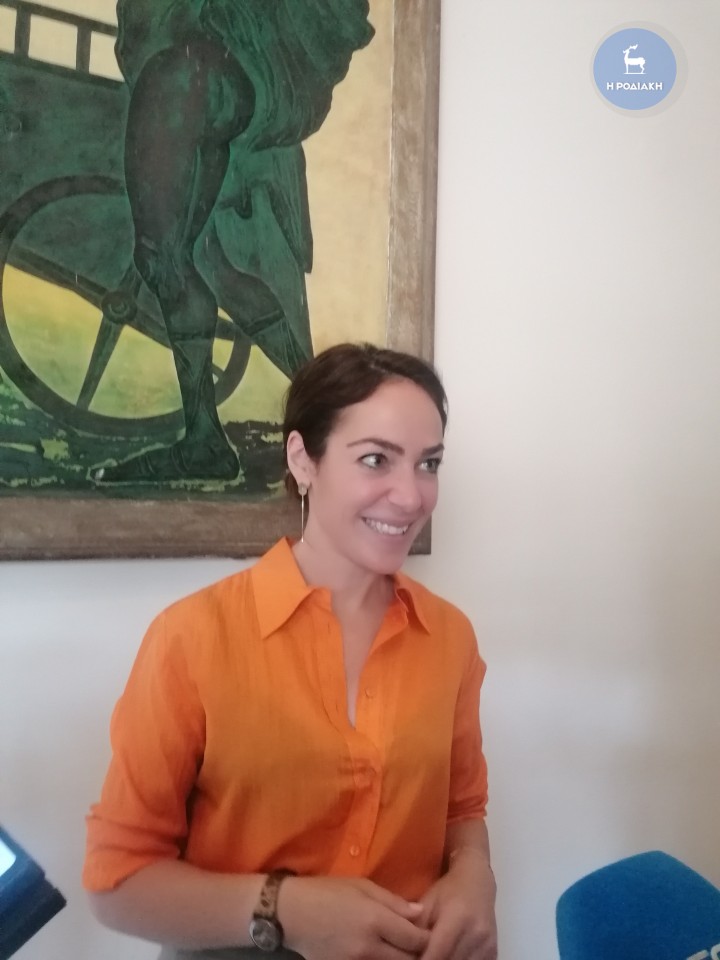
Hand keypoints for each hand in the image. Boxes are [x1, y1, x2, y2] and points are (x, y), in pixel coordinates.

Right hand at [281, 876, 430, 959]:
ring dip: (399, 959)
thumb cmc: (327, 892)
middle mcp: (369, 947)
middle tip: (416, 943)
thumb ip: (393, 902)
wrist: (291, 913)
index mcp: (375, 920)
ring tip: (398, 948)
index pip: (415, 939)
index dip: (426, 937)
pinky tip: (378, 952)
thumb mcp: (361, 886)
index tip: (428, 931)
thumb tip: (420, 913)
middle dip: (416, 953)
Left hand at [416, 851, 496, 959]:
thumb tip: (404, 953)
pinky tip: (450, 956)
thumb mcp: (427, 903)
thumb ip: (416, 930)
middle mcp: (476, 933)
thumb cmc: (448, 890)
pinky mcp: (493, 952)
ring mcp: (488, 944)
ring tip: (433, 956)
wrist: (478, 880)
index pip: (437, 954)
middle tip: (420, 958)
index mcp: (458, 917)